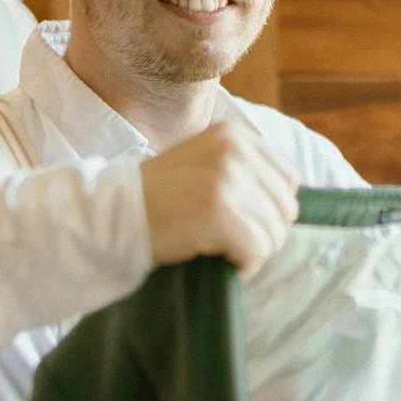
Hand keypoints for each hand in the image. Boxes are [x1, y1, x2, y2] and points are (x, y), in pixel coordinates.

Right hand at [142, 121, 299, 272]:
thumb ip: (241, 168)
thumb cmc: (157, 197)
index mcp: (234, 134)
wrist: (112, 215)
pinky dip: (241, 266)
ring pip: (274, 234)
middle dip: (261, 233)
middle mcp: (235, 150)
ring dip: (250, 252)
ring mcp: (228, 180)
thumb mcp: (203, 161)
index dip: (268, 209)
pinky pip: (257, 252)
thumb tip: (287, 202)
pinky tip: (215, 258)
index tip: (238, 220)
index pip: (288, 180)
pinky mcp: (221, 213)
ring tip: (216, 248)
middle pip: (285, 210)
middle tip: (226, 240)